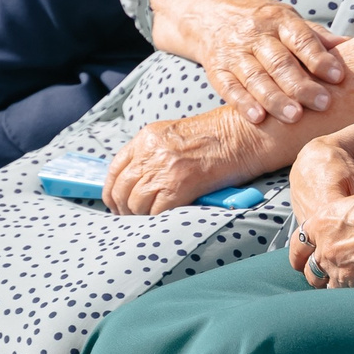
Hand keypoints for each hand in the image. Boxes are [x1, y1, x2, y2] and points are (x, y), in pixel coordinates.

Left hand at [103, 109, 276, 213]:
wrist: (242, 135)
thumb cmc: (217, 137)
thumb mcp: (175, 136)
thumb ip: (153, 152)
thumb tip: (138, 179)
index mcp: (147, 137)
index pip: (115, 168)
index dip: (111, 190)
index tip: (115, 202)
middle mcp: (151, 152)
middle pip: (121, 189)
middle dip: (122, 207)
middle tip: (130, 216)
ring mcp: (163, 170)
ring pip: (135, 204)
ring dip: (140, 215)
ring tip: (149, 218)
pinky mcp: (178, 187)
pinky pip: (155, 212)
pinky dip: (156, 218)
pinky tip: (164, 217)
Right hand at [195, 0, 348, 124]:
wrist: (210, 12)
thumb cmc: (262, 22)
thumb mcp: (288, 20)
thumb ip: (316, 36)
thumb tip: (350, 44)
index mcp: (279, 20)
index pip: (301, 38)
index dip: (319, 58)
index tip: (338, 76)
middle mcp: (256, 35)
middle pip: (279, 61)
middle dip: (301, 84)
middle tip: (322, 103)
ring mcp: (234, 52)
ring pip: (255, 77)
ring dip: (275, 98)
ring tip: (295, 116)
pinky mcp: (217, 69)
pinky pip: (229, 87)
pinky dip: (243, 103)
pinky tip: (258, 118)